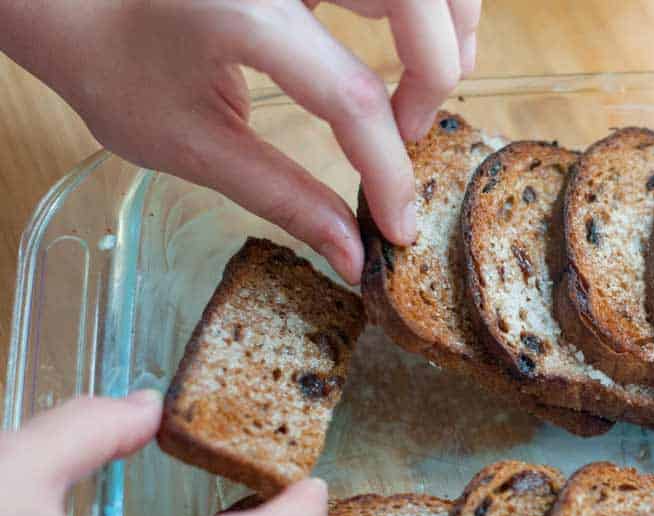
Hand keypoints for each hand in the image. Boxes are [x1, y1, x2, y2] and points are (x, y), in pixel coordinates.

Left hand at [0, 0, 481, 283]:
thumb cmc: (109, 62)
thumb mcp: (188, 142)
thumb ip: (281, 196)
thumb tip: (352, 253)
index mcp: (244, 11)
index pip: (352, 96)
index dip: (389, 171)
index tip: (400, 226)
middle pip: (421, 4)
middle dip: (438, 76)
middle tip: (410, 134)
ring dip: (446, 33)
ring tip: (419, 94)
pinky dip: (423, 13)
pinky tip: (405, 52)